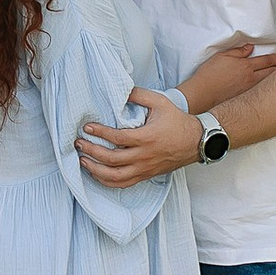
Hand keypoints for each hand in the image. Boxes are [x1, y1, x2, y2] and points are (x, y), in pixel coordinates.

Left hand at [75, 91, 200, 183]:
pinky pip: (124, 184)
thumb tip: (120, 90)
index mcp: (147, 138)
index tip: (86, 127)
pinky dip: (107, 182)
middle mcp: (144, 156)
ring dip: (96, 170)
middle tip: (79, 144)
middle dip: (92, 152)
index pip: (117, 138)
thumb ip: (138, 95)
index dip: (100, 133)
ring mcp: (145, 168)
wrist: (196, 141)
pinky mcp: (146, 175)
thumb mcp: (160, 102)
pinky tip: (97, 174)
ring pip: (115, 177)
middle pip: (112, 159)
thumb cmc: (177, 121)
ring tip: (83, 161)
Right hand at [188, 33, 275, 104]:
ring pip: (267, 84)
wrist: (202, 94)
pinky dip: (267, 91)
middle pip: (271, 73)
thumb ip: (238, 52)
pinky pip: (260, 94)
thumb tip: (250, 48)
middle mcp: (250, 79)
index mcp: (246, 67)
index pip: (266, 61)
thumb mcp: (222, 57)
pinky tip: (270, 91)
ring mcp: (248, 91)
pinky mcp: (244, 100)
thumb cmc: (209, 74)